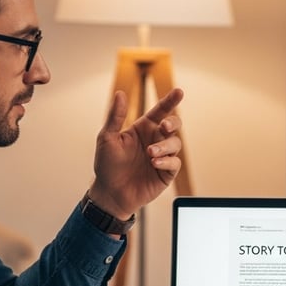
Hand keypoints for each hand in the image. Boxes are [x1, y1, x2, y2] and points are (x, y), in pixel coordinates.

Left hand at [88, 88, 184, 218]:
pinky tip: (155, 163)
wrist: (110, 193)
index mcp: (143, 129)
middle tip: (164, 127)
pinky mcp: (166, 172)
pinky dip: (167, 161)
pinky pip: (175, 163)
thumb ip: (115, 116)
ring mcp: (162, 156)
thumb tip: (120, 94)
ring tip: (150, 153)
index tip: (179, 91)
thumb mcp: (107, 138)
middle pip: (174, 125)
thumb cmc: (106, 165)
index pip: (160, 111)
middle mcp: (155, 140)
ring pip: (175, 144)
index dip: (170, 101)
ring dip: (165, 146)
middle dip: (173, 123)